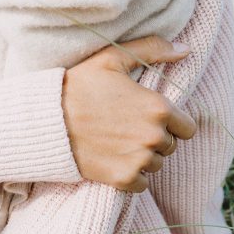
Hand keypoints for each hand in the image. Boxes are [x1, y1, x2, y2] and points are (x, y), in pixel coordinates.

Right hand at [61, 35, 196, 192]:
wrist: (46, 120)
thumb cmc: (79, 85)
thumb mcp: (113, 58)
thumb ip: (152, 50)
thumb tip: (185, 49)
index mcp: (158, 108)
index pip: (187, 127)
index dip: (171, 123)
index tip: (149, 118)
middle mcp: (154, 136)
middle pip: (171, 146)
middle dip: (155, 139)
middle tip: (128, 128)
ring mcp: (138, 160)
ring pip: (156, 165)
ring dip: (143, 157)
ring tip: (118, 142)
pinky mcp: (123, 179)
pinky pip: (141, 184)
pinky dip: (131, 175)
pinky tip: (113, 159)